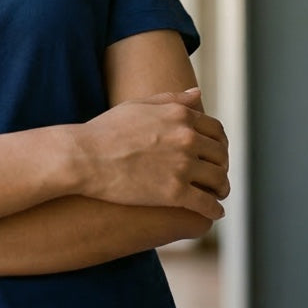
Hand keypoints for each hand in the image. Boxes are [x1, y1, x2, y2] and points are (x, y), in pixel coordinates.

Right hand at [73, 88, 229, 219]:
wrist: (85, 157)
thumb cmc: (106, 130)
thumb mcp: (139, 105)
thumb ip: (172, 99)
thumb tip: (198, 94)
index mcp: (180, 116)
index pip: (216, 130)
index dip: (219, 143)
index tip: (215, 153)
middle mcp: (186, 138)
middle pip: (220, 155)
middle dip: (221, 166)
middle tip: (216, 175)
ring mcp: (182, 166)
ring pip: (218, 180)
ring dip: (222, 188)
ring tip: (217, 194)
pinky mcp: (175, 193)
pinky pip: (207, 204)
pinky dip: (214, 210)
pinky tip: (212, 213)